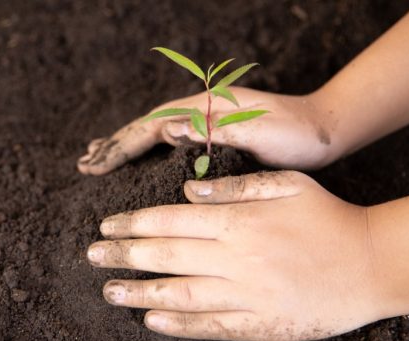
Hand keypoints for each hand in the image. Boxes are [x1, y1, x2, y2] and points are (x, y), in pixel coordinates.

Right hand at [77, 88, 338, 174]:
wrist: (325, 130)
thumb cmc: (295, 135)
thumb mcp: (257, 132)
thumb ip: (213, 129)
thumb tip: (167, 127)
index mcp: (205, 108)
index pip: (151, 127)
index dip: (121, 146)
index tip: (95, 164)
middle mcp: (200, 110)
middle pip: (146, 127)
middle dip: (114, 145)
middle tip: (84, 163)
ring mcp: (205, 120)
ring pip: (154, 132)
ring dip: (125, 145)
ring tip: (98, 156)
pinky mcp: (213, 133)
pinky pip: (171, 141)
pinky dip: (148, 148)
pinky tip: (141, 155)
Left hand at [87, 171, 383, 340]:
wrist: (373, 265)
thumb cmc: (329, 218)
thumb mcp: (287, 184)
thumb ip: (236, 187)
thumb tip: (187, 190)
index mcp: (240, 221)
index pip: (172, 220)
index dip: (134, 223)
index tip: (107, 225)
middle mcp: (236, 258)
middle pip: (167, 255)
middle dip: (124, 255)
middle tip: (93, 255)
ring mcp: (247, 294)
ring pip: (181, 292)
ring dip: (141, 292)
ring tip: (109, 290)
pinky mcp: (259, 323)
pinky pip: (210, 325)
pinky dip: (179, 324)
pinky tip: (151, 320)